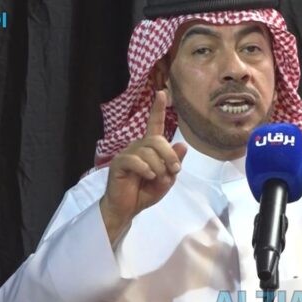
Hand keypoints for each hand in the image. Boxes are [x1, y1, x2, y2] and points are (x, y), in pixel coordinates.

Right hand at [99, 90, 186, 243]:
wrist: (127, 208)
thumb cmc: (146, 191)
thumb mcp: (167, 178)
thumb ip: (174, 162)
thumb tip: (182, 144)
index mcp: (149, 148)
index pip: (154, 124)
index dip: (158, 109)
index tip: (162, 93)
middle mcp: (137, 146)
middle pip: (157, 140)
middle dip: (169, 155)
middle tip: (175, 170)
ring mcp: (127, 154)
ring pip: (148, 151)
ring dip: (159, 166)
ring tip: (158, 179)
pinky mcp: (119, 163)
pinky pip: (135, 160)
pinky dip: (146, 169)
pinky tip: (148, 177)